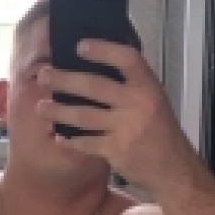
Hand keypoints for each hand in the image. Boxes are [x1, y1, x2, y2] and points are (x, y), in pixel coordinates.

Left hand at [36, 39, 195, 192]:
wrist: (173, 168)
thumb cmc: (160, 130)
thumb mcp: (154, 99)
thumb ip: (132, 84)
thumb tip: (100, 61)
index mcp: (148, 87)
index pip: (127, 59)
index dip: (103, 50)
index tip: (80, 46)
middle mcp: (138, 104)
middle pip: (95, 86)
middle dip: (64, 80)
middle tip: (43, 76)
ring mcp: (126, 128)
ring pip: (83, 115)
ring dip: (58, 111)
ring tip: (41, 107)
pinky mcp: (116, 151)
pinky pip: (86, 143)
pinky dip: (70, 140)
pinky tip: (60, 136)